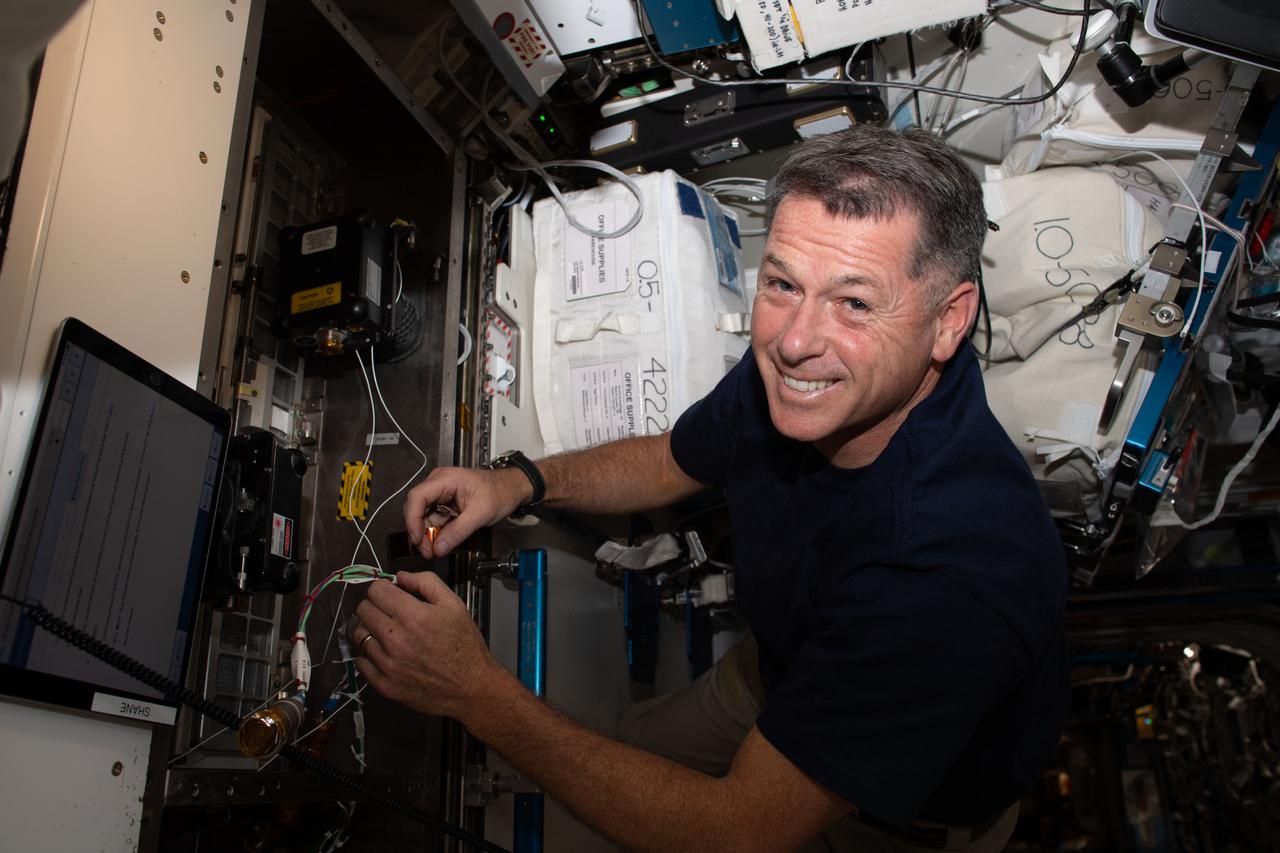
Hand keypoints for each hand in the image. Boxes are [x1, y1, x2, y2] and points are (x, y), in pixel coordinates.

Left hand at [350, 571, 511, 720]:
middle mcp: (397, 640)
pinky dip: (369, 654)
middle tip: (389, 612)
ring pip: (359, 635)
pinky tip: (385, 652)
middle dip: (375, 605)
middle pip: (363, 610)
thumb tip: (400, 577)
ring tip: (387, 632)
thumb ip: (426, 582)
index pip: (375, 591)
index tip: (389, 593)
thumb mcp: (454, 604)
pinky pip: (361, 661)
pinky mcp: (385, 684)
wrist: (471, 687)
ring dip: (370, 629)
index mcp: (414, 616)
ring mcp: (388, 664)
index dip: (383, 588)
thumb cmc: (464, 646)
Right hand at [403, 466, 531, 557]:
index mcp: (445, 479)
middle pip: (416, 508)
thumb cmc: (500, 492)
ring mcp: (440, 493)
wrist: (512, 489)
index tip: (416, 539)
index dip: (412, 519)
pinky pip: (433, 518)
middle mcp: (438, 483)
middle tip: (427, 550)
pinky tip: (440, 543)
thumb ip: (458, 531)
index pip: (417, 497)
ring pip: (423, 516)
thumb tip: (439, 547)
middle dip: (419, 531)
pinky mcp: (444, 503)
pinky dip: (435, 532)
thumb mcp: (481, 514)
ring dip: (426, 534)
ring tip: (434, 550)